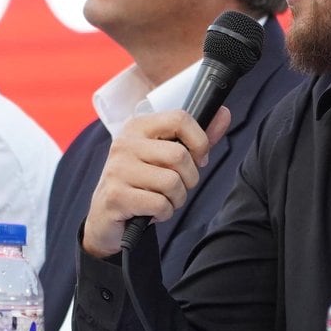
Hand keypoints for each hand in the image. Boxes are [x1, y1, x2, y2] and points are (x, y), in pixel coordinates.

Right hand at [82, 106, 231, 258]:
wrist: (107, 217)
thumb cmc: (142, 183)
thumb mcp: (167, 157)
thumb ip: (196, 138)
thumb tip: (224, 113)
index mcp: (138, 127)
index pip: (180, 119)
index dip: (199, 142)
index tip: (198, 158)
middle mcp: (124, 143)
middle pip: (179, 155)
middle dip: (190, 178)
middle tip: (178, 187)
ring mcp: (117, 169)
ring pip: (172, 182)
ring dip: (176, 199)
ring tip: (162, 199)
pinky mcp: (115, 196)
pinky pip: (160, 204)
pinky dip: (164, 213)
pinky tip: (152, 212)